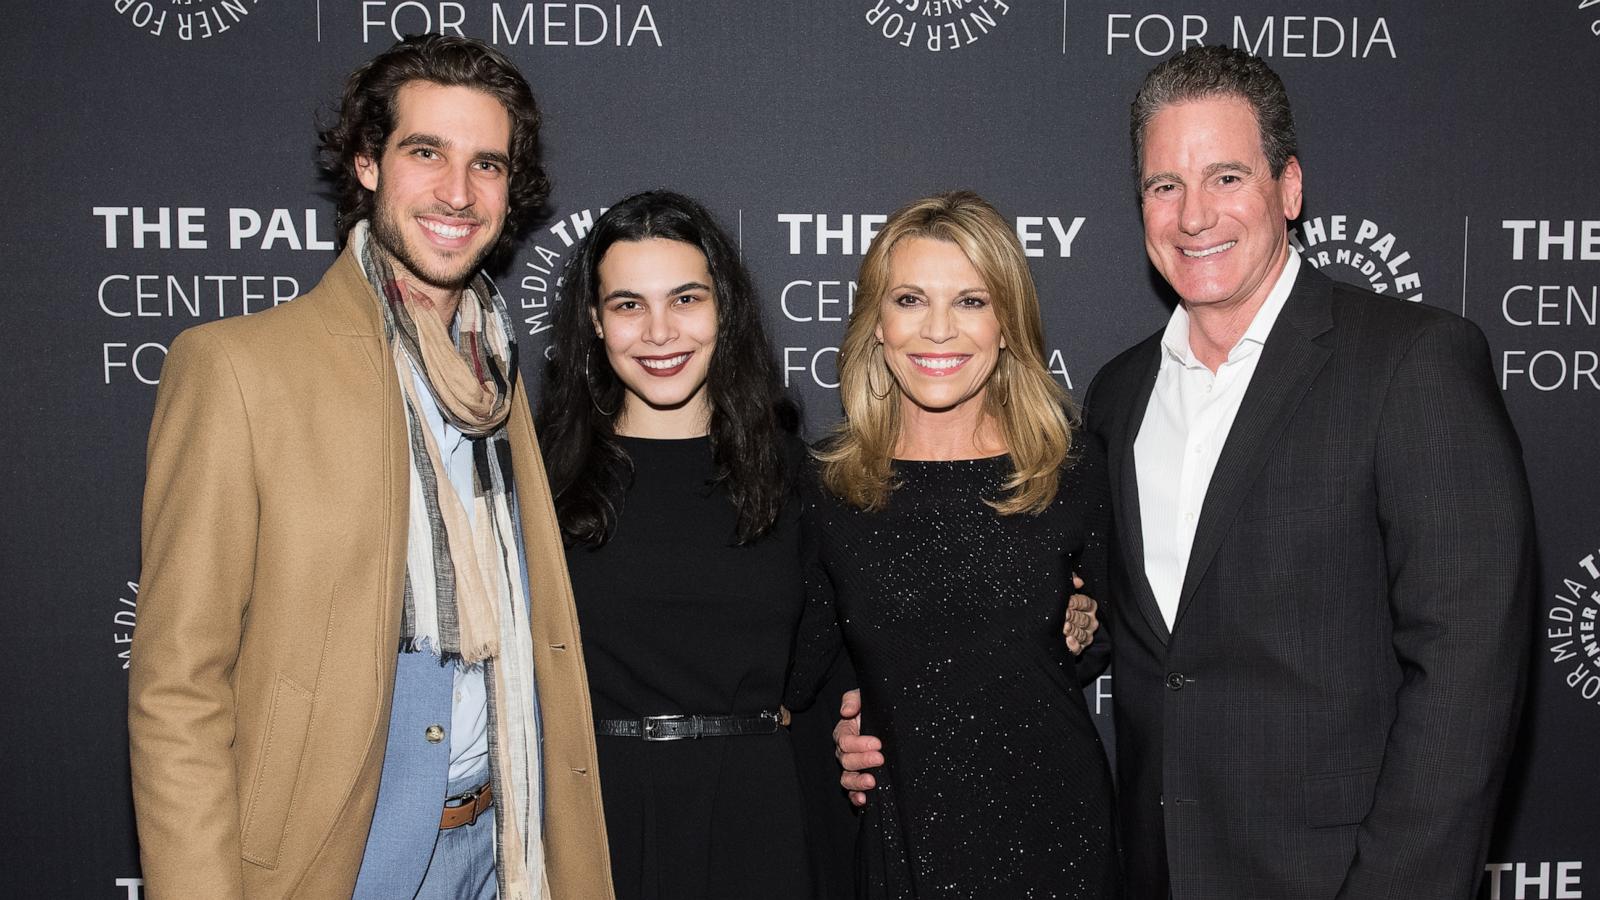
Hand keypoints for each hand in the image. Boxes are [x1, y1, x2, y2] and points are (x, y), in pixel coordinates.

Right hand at [833, 688, 882, 806]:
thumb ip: (854, 699)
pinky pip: (853, 792)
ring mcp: (852, 768)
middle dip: (863, 761)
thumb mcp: (866, 698)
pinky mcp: (861, 781)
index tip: (878, 743)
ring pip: (847, 778)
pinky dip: (857, 797)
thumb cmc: (876, 709)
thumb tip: (846, 711)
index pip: (844, 740)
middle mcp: (846, 752)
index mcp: (845, 732)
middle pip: (845, 760)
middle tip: (880, 758)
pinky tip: (864, 800)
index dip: (859, 743)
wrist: (892, 722)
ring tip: (872, 782)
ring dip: (858, 782)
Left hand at [1064, 573, 1098, 654]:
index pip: (1087, 603)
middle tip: (1063, 615)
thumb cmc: (1060, 605)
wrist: (1047, 626)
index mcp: (1089, 607)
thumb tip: (1078, 581)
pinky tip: (1067, 639)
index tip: (1067, 602)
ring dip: (1072, 630)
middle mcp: (1090, 621)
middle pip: (1083, 619)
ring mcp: (1085, 635)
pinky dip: (1073, 645)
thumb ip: (1071, 582)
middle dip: (1072, 616)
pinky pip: (1078, 649)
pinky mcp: (1078, 648)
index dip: (1076, 602)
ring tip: (1062, 627)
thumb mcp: (1066, 591)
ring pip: (1081, 634)